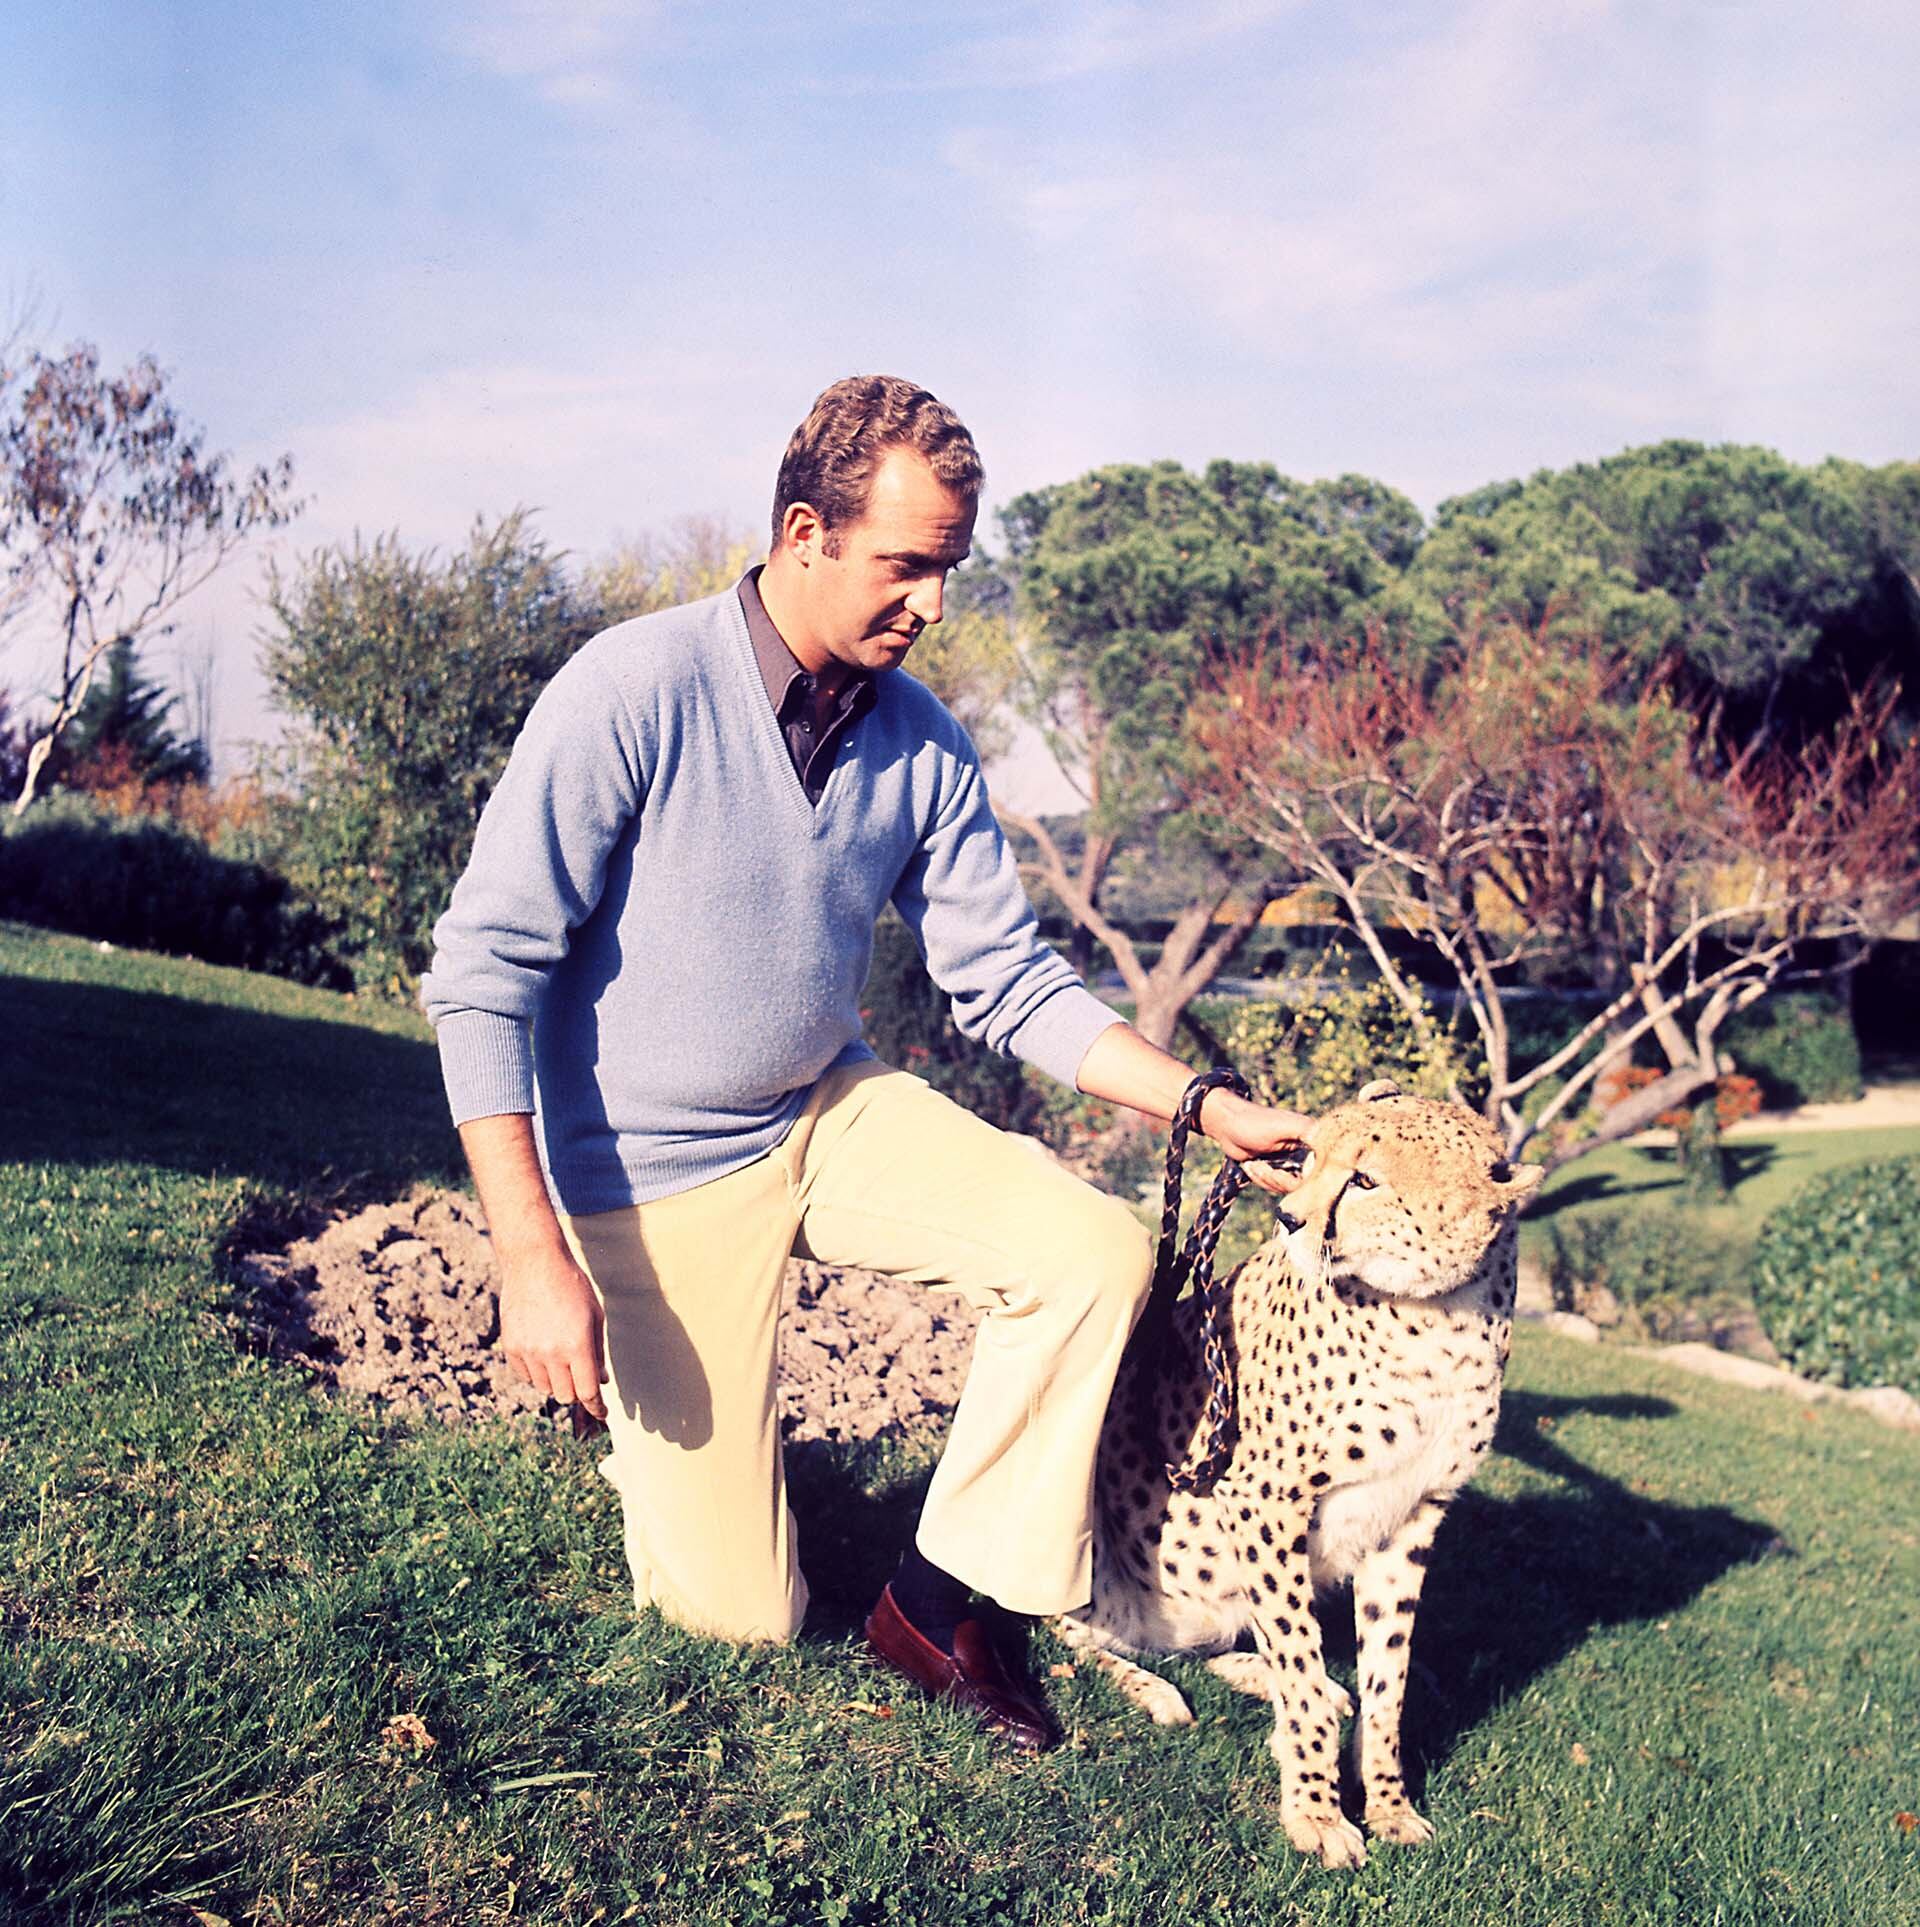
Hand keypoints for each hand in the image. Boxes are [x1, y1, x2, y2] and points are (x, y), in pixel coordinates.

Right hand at [497, 1245, 608, 1420]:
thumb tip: (601, 1381)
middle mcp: (551, 1353)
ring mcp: (528, 1351)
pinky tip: (543, 1351)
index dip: (597, 1407)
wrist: (534, 1263)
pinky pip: (525, 1375)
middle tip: (581, 1375)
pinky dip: (537, 1372)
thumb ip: (598, 1351)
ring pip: (545, 1387)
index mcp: (577, 1345)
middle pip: (566, 1395)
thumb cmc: (572, 1286)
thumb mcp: (594, 1316)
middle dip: (577, 1390)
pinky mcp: (511, 1347)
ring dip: (557, 1380)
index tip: (602, 1414)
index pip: (587, 1392)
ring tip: (561, 1355)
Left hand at [1199, 1089, 1313, 1194]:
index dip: (1305, 1179)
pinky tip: (1251, 1166)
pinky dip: (1262, 1180)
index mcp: (1314, 1139)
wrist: (1226, 1125)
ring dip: (1267, 1179)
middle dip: (1279, 1180)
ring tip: (1254, 1165)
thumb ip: (1309, 1133)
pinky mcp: (1279, 1170)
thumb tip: (1333, 1145)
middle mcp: (1307, 1152)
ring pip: (1289, 1188)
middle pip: (1304, 1184)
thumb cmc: (1254, 1121)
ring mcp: (1293, 1163)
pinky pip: (1277, 1187)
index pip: (1322, 1170)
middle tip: (1262, 1168)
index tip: (1281, 1173)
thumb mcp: (1284, 1125)